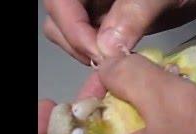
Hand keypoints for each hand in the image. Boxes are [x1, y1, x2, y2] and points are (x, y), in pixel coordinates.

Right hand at [43, 0, 195, 64]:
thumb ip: (135, 12)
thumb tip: (107, 47)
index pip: (60, 2)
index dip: (72, 28)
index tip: (99, 54)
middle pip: (60, 20)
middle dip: (78, 44)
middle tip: (107, 65)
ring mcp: (100, 8)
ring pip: (73, 33)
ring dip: (88, 52)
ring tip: (114, 65)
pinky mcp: (113, 23)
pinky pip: (95, 41)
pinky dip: (102, 55)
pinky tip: (120, 63)